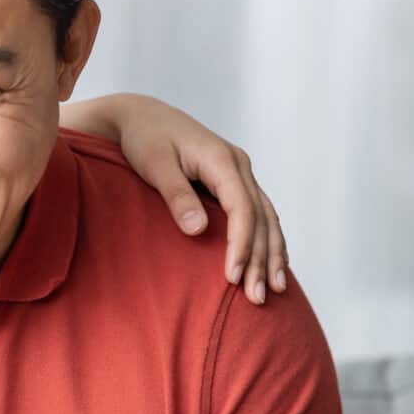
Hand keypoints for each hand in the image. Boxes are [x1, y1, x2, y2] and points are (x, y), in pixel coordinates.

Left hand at [71, 94, 289, 303]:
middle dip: (261, 258)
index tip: (233, 276)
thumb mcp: (155, 164)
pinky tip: (274, 263)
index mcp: (221, 159)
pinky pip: (259, 213)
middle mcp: (238, 165)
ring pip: (266, 216)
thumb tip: (198, 229)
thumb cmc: (143, 139)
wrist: (139, 116)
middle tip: (257, 297)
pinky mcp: (232, 181)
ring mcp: (239, 172)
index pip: (242, 208)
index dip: (241, 244)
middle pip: (261, 217)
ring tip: (274, 289)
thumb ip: (177, 196)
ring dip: (271, 253)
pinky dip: (268, 239)